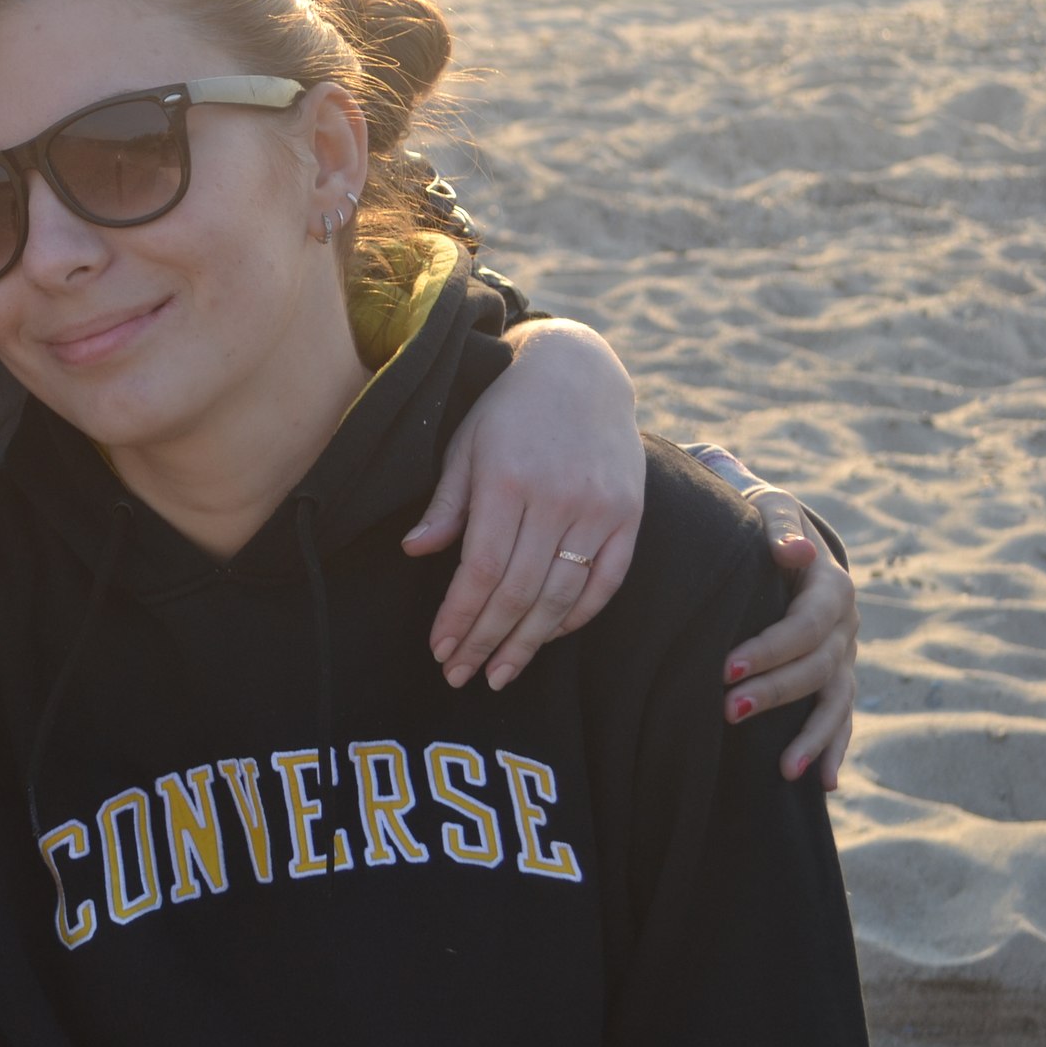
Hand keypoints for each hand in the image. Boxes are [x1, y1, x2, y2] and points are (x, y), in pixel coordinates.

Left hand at [404, 319, 642, 690]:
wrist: (580, 371)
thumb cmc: (508, 410)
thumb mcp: (465, 446)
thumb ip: (446, 504)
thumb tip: (415, 552)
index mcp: (507, 481)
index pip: (479, 570)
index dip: (459, 618)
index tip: (440, 650)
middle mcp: (556, 498)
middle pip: (518, 592)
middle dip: (486, 641)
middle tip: (461, 676)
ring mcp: (600, 510)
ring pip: (561, 597)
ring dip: (528, 643)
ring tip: (501, 672)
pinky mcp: (630, 516)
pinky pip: (606, 582)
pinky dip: (576, 617)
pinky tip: (547, 636)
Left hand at [720, 490, 857, 788]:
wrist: (781, 533)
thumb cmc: (763, 520)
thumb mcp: (770, 510)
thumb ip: (779, 525)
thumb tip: (793, 552)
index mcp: (832, 588)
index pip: (805, 626)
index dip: (771, 648)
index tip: (726, 667)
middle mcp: (845, 626)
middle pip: (817, 668)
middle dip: (775, 691)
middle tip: (728, 710)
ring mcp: (844, 655)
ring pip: (834, 701)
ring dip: (812, 737)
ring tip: (785, 770)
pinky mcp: (835, 676)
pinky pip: (839, 716)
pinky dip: (832, 747)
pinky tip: (823, 782)